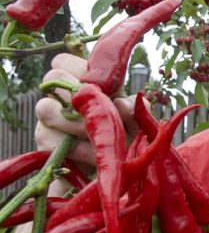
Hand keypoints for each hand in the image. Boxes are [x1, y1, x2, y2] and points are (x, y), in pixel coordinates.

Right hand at [35, 53, 138, 169]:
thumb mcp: (138, 123)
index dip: (80, 68)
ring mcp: (48, 121)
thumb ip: (134, 110)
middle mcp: (61, 98)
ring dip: (78, 125)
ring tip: (101, 140)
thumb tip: (121, 104)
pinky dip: (77, 150)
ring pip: (46, 108)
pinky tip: (95, 158)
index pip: (64, 61)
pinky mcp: (45, 146)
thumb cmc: (129, 139)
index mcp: (82, 84)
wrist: (118, 172)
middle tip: (100, 111)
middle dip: (80, 94)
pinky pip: (49, 141)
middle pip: (53, 77)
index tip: (103, 87)